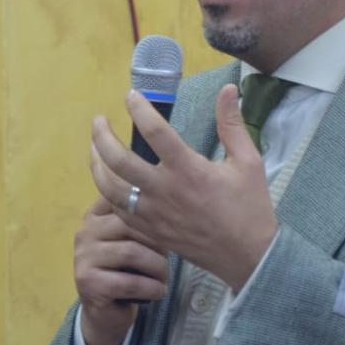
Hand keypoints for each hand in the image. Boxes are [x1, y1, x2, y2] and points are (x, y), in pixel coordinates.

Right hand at [73, 195, 169, 344]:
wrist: (106, 311)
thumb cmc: (126, 269)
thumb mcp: (134, 240)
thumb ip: (144, 220)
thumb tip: (177, 205)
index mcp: (96, 215)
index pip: (129, 201)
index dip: (155, 216)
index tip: (172, 229)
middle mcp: (85, 231)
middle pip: (132, 224)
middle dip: (159, 242)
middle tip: (171, 257)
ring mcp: (83, 257)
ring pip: (132, 253)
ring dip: (158, 267)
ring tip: (164, 277)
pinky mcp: (88, 283)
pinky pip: (129, 282)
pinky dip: (151, 287)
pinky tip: (159, 291)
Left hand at [89, 84, 276, 290]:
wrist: (247, 255)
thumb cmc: (250, 206)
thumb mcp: (248, 161)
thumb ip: (232, 123)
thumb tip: (228, 89)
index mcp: (189, 170)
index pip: (155, 132)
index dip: (139, 109)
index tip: (130, 96)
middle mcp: (165, 191)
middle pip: (119, 160)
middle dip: (102, 137)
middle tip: (98, 121)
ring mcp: (154, 214)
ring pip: (110, 188)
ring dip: (96, 165)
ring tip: (94, 148)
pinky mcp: (150, 232)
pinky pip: (118, 211)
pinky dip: (108, 193)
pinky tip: (108, 181)